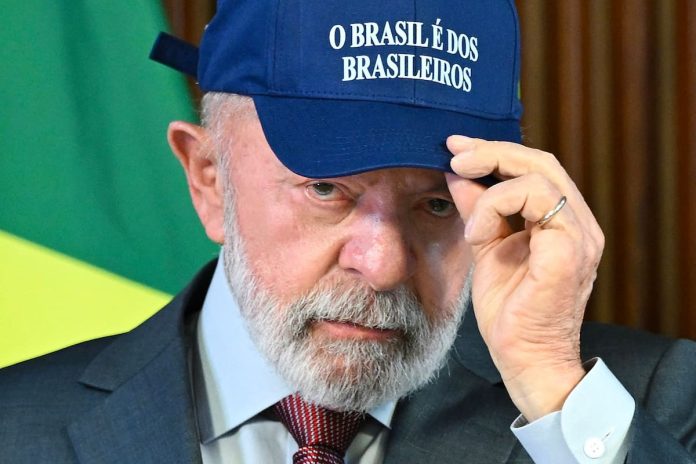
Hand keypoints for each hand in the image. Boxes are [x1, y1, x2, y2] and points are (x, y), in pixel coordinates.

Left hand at [446, 136, 603, 420]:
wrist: (524, 358)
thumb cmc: (509, 311)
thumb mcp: (486, 247)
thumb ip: (477, 210)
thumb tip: (457, 174)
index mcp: (561, 221)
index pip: (534, 168)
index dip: (495, 151)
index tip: (456, 148)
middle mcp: (578, 223)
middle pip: (541, 161)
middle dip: (492, 152)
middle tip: (455, 154)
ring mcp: (579, 236)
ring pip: (539, 176)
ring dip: (492, 188)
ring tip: (471, 222)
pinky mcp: (569, 251)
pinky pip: (536, 202)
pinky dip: (497, 208)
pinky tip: (479, 234)